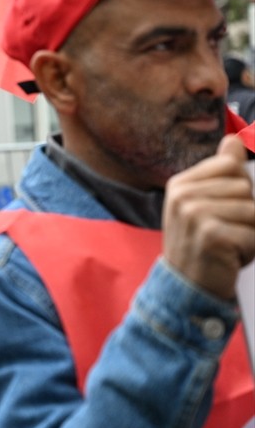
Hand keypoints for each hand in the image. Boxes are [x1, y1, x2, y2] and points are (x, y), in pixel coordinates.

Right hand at [162, 134, 254, 299]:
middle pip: (245, 188)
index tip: (223, 209)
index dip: (239, 189)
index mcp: (181, 184)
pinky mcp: (211, 234)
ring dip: (251, 233)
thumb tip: (233, 140)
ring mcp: (195, 214)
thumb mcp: (203, 204)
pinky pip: (253, 233)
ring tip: (229, 245)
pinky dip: (250, 249)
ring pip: (253, 210)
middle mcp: (183, 196)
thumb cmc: (200, 245)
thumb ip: (220, 172)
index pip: (231, 166)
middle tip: (226, 232)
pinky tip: (231, 256)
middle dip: (247, 213)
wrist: (185, 286)